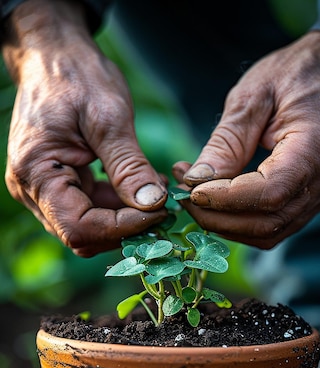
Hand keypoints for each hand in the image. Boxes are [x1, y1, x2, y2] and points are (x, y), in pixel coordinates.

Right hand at [2, 0, 166, 256]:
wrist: (54, 55)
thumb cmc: (77, 75)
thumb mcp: (108, 116)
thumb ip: (129, 165)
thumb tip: (153, 205)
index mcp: (37, 173)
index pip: (80, 227)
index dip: (122, 227)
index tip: (160, 212)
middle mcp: (32, 190)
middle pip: (83, 235)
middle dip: (126, 226)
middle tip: (162, 205)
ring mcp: (42, 191)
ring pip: (89, 227)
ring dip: (125, 217)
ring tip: (155, 191)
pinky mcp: (58, 186)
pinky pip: (90, 210)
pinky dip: (118, 206)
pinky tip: (141, 186)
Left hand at [173, 32, 319, 248]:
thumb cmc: (298, 70)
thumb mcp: (254, 94)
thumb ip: (227, 141)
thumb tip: (195, 180)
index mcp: (316, 147)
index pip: (268, 193)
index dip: (225, 200)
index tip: (191, 189)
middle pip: (267, 223)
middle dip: (218, 217)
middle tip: (185, 195)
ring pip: (270, 232)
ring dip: (227, 223)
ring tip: (197, 196)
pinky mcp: (315, 196)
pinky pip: (276, 223)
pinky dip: (243, 220)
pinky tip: (220, 201)